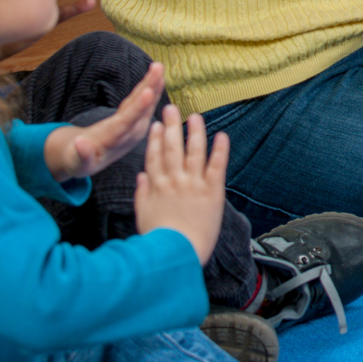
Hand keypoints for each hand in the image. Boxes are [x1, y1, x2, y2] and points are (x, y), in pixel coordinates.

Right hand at [42, 64, 163, 181]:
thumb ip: (82, 154)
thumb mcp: (78, 162)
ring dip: (151, 84)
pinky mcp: (131, 120)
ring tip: (159, 66)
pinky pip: (139, 101)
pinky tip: (155, 77)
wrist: (86, 162)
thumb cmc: (80, 161)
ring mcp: (132, 126)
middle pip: (140, 108)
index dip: (138, 107)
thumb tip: (79, 143)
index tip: (148, 92)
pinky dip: (146, 88)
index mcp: (115, 140)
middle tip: (159, 68)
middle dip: (149, 88)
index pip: (128, 122)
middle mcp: (128, 133)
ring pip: (142, 102)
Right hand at [134, 106, 227, 266]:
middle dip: (171, 126)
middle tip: (171, 108)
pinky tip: (222, 135)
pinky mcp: (212, 191)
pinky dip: (220, 150)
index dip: (155, 139)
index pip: (154, 156)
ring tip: (195, 116)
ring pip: (194, 151)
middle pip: (172, 148)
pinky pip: (217, 166)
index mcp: (157, 186)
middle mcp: (175, 181)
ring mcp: (194, 184)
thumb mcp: (142, 216)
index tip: (156, 124)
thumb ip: (142, 193)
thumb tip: (141, 176)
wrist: (177, 253)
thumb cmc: (159, 240)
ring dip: (195, 132)